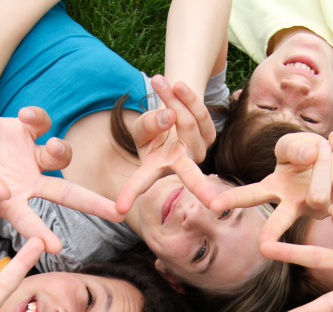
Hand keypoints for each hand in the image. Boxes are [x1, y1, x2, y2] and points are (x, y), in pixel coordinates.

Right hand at [0, 107, 124, 251]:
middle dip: (95, 204)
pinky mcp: (22, 129)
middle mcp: (30, 183)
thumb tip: (2, 193)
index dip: (43, 234)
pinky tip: (26, 116)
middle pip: (70, 196)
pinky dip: (38, 117)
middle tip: (119, 214)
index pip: (33, 223)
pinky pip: (40, 123)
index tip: (55, 247)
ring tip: (54, 147)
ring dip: (63, 152)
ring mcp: (29, 156)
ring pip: (60, 156)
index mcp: (14, 205)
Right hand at [115, 76, 217, 214]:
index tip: (119, 209)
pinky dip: (187, 97)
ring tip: (157, 80)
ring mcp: (197, 152)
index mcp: (154, 168)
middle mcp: (179, 166)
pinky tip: (177, 86)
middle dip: (201, 188)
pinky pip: (200, 114)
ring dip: (171, 99)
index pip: (140, 182)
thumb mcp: (141, 127)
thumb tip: (169, 116)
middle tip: (212, 203)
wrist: (170, 115)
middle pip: (190, 176)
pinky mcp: (209, 136)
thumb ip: (149, 124)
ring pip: (187, 123)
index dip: (129, 194)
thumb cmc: (151, 129)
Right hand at [210, 130, 332, 243]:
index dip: (233, 199)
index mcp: (276, 190)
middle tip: (262, 246)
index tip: (213, 205)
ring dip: (322, 164)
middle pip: (281, 221)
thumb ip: (293, 148)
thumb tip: (308, 157)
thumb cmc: (309, 151)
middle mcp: (295, 205)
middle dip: (272, 233)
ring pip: (318, 195)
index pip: (251, 196)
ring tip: (322, 143)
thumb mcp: (292, 143)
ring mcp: (319, 208)